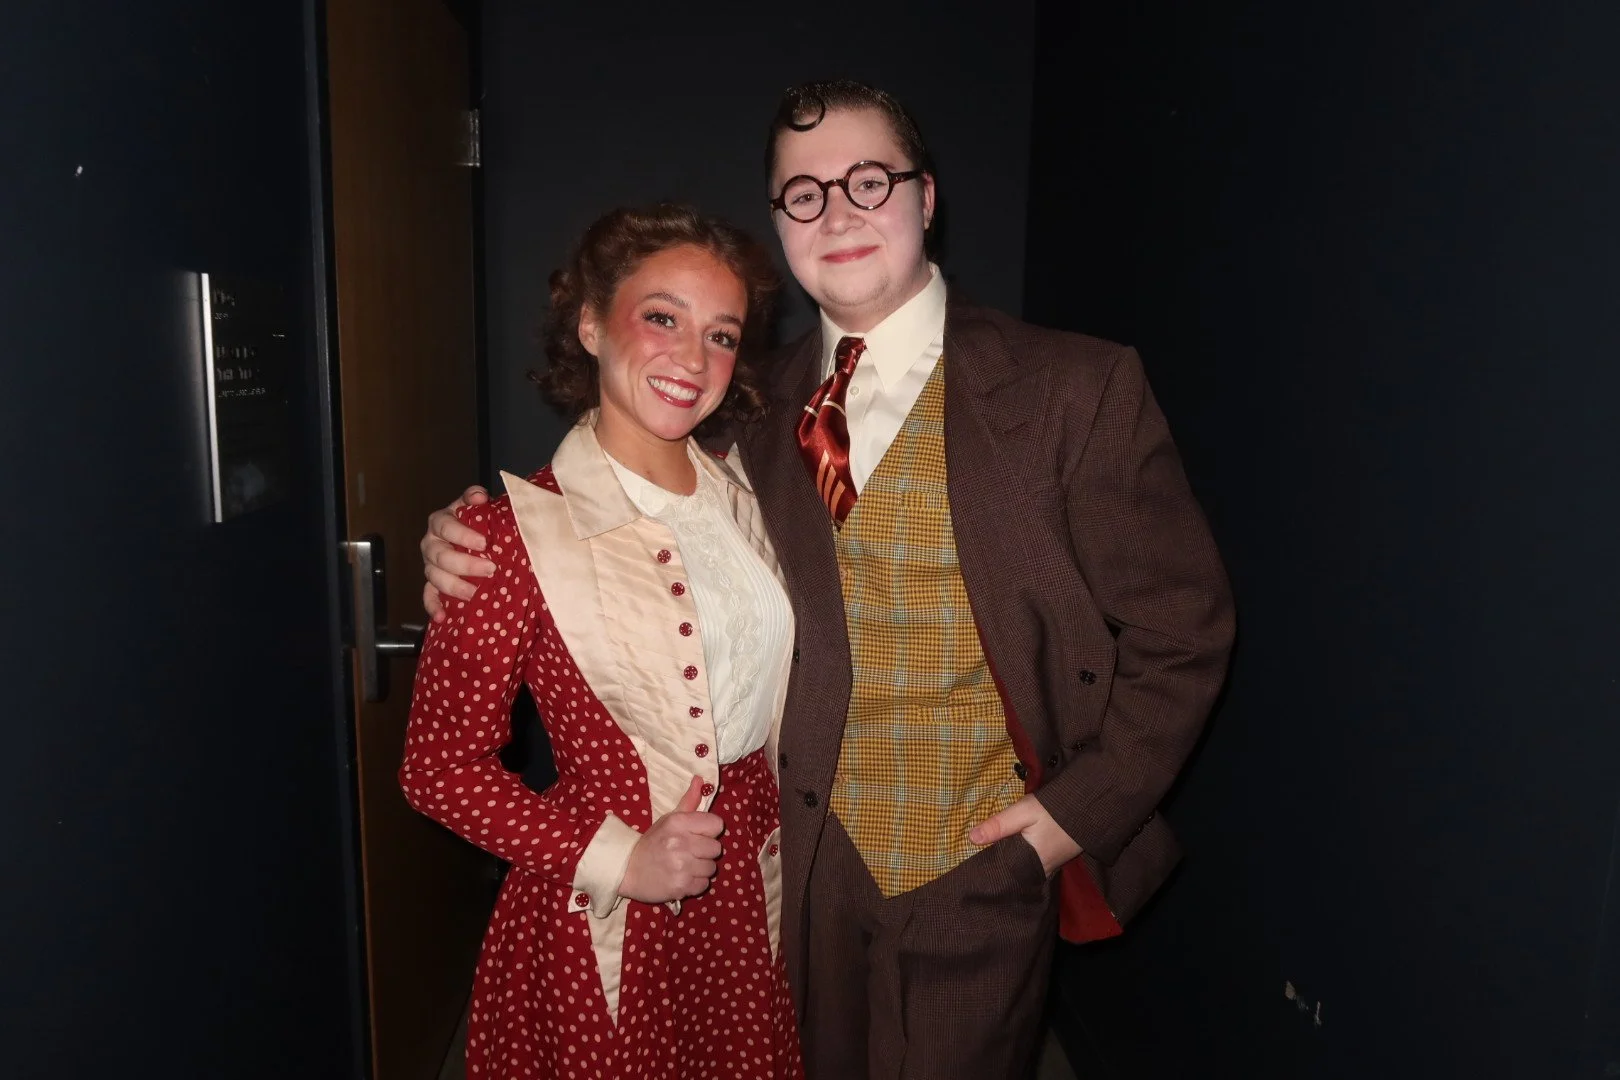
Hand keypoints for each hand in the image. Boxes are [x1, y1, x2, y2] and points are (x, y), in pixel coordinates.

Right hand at [421, 485, 493, 621]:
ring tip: (474, 594)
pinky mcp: (432, 583)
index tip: (484, 542)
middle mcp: (431, 542)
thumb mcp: (478, 505)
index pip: (446, 526)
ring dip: (453, 586)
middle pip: (440, 555)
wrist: (477, 536)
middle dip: (465, 564)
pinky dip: (433, 606)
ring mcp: (430, 564)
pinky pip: (427, 595)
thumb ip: (476, 498)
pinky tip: (442, 617)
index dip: (463, 534)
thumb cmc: (479, 520)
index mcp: (440, 521)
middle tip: (490, 569)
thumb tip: (478, 496)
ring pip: (434, 576)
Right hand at [618, 776, 724, 903]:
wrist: (627, 870)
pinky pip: (704, 884)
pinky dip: (695, 883)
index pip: (716, 824)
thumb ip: (688, 802)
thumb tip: (700, 779)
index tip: (698, 835)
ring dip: (701, 869)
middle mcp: (681, 843)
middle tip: (689, 852)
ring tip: (685, 866)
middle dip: (705, 851)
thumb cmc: (652, 843)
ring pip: (711, 868)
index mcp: (678, 823)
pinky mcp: (681, 887)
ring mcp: (681, 867)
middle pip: (716, 848)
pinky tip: (682, 878)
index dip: (709, 831)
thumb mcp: (667, 820)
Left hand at [968, 794, 1081, 877]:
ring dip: (1010, 862)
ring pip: (1023, 869)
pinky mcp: (1055, 860)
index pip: (1004, 872)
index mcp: (1031, 864)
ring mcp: (1050, 867)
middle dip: (998, 866)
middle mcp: (1042, 871)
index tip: (972, 861)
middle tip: (978, 858)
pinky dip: (1023, 859)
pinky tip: (1013, 851)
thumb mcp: (1023, 812)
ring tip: (991, 854)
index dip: (988, 866)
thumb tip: (972, 838)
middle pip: (1014, 872)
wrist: (1088, 806)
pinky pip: (1033, 865)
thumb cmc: (1054, 810)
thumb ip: (999, 825)